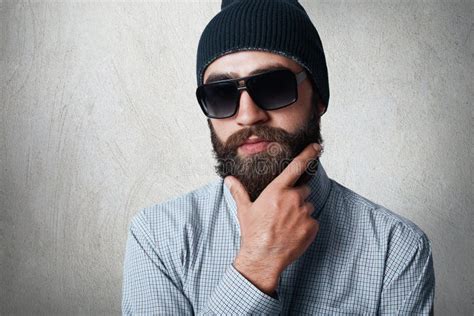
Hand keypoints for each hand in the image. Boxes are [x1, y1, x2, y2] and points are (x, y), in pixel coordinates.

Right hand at [225, 143, 321, 292]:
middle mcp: (293, 199)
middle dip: (296, 197)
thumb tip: (229, 180)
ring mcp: (304, 213)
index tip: (317, 146)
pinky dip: (306, 225)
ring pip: (307, 206)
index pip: (295, 167)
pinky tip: (293, 233)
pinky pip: (312, 221)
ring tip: (286, 224)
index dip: (308, 154)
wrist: (263, 258)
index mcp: (277, 191)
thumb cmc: (253, 233)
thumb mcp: (245, 210)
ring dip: (301, 211)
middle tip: (283, 210)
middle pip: (302, 190)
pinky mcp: (312, 227)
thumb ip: (239, 191)